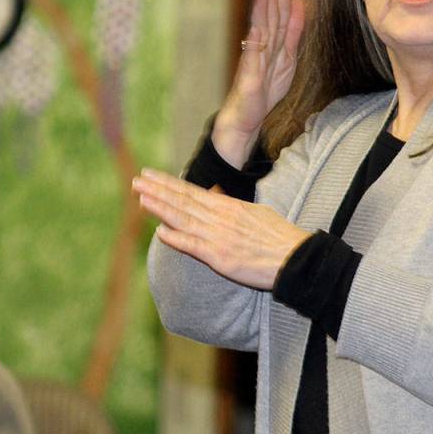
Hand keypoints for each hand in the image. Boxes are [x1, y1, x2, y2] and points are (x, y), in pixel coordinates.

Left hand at [133, 168, 308, 289]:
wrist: (296, 258)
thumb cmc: (278, 236)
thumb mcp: (254, 212)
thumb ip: (230, 205)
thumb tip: (215, 194)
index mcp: (228, 206)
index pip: (191, 191)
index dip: (168, 183)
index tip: (150, 175)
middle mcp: (220, 218)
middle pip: (183, 201)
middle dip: (157, 190)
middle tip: (136, 180)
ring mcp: (218, 236)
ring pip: (183, 219)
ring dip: (160, 208)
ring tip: (141, 197)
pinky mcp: (220, 257)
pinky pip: (193, 246)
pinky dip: (176, 238)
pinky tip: (160, 231)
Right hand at [214, 0, 308, 166]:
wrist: (243, 120)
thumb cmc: (263, 93)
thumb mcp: (287, 62)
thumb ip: (294, 36)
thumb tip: (303, 9)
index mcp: (274, 46)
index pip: (280, 16)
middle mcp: (262, 49)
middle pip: (270, 17)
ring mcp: (254, 59)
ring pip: (262, 28)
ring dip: (264, 6)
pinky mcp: (249, 72)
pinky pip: (254, 48)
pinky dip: (257, 31)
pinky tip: (258, 18)